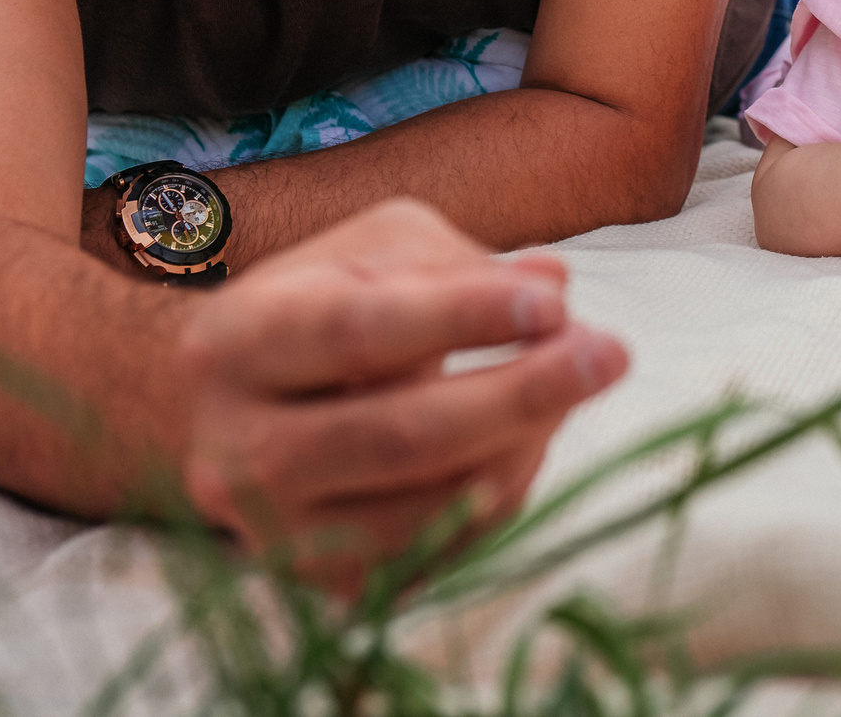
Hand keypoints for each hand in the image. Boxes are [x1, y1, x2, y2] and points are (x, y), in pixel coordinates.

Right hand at [174, 198, 626, 593]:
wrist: (229, 414)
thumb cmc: (319, 307)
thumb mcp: (373, 252)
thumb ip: (458, 262)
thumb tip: (553, 287)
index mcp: (236, 345)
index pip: (356, 332)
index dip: (461, 318)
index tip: (552, 306)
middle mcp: (237, 451)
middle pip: (398, 435)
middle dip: (521, 394)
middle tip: (611, 354)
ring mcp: (276, 535)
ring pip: (429, 506)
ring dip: (524, 443)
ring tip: (574, 383)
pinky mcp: (325, 588)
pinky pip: (443, 550)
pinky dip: (502, 490)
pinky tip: (527, 435)